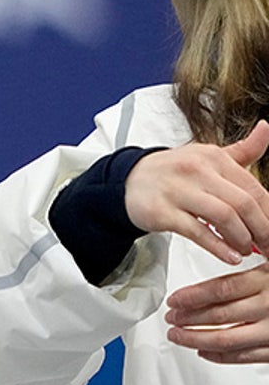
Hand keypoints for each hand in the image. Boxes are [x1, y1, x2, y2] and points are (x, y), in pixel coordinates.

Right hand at [124, 122, 268, 264]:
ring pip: (223, 216)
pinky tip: (229, 256)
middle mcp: (196, 170)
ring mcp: (177, 190)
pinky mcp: (161, 211)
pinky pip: (197, 231)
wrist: (129, 180)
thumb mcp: (208, 157)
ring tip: (245, 250)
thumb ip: (243, 149)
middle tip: (266, 245)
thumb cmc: (173, 171)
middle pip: (242, 203)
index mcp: (213, 157)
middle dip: (261, 229)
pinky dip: (218, 247)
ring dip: (241, 239)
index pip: (254, 188)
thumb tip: (266, 129)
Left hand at [166, 262, 268, 362]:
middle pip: (220, 315)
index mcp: (267, 282)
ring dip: (196, 339)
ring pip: (227, 339)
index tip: (174, 300)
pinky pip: (245, 357)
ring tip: (177, 335)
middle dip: (188, 318)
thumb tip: (231, 240)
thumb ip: (256, 252)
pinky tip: (203, 351)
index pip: (222, 290)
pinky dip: (220, 356)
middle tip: (171, 318)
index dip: (193, 296)